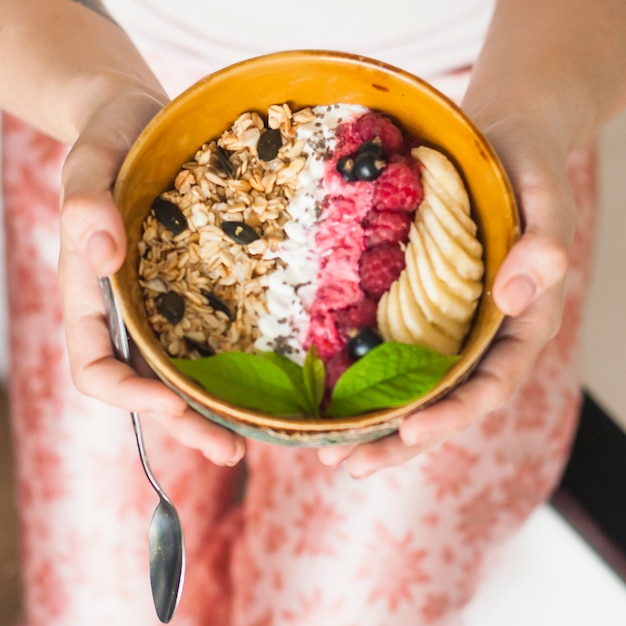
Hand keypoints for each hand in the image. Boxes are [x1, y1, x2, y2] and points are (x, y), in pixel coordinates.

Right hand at [58, 88, 245, 465]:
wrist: (141, 126)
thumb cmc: (109, 140)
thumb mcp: (91, 161)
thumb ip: (86, 202)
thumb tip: (102, 254)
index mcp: (90, 296)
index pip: (96, 367)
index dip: (129, 394)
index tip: (172, 400)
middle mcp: (126, 314)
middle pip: (147, 387)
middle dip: (185, 423)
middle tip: (232, 451)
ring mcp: (163, 308)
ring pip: (182, 375)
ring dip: (213, 410)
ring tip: (254, 437)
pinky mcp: (196, 292)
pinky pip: (211, 340)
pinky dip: (231, 368)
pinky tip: (266, 383)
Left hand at [318, 113, 576, 477]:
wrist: (502, 141)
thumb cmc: (527, 167)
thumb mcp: (544, 196)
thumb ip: (542, 244)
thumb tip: (515, 297)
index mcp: (522, 323)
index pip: (491, 383)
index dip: (453, 414)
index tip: (410, 433)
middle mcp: (485, 335)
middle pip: (446, 403)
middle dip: (401, 441)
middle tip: (348, 466)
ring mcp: (451, 325)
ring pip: (418, 389)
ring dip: (378, 425)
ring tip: (331, 454)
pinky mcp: (423, 307)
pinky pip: (397, 352)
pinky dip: (367, 380)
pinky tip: (330, 397)